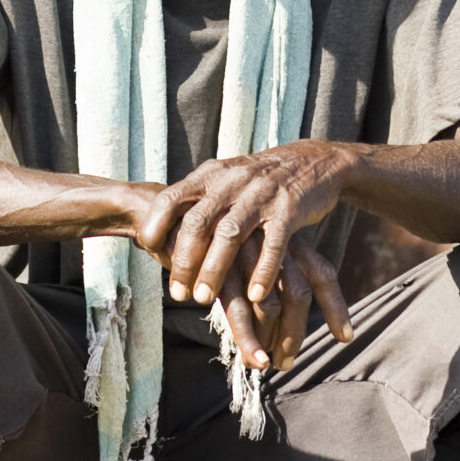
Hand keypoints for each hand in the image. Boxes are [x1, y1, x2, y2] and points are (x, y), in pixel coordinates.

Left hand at [140, 141, 356, 310]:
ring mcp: (261, 196)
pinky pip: (273, 244)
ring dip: (215, 270)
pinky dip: (262, 271)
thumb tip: (159, 228)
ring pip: (231, 235)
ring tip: (204, 299)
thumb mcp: (224, 179)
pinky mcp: (289, 210)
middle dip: (184, 261)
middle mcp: (232, 183)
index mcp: (211, 175)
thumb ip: (197, 200)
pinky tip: (254, 296)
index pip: (172, 198)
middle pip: (199, 223)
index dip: (156, 223)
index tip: (146, 248)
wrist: (313, 161)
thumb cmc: (259, 180)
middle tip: (177, 294)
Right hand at [209, 233, 352, 371]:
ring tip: (266, 364)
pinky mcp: (220, 271)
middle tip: (285, 363)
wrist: (173, 214)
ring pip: (271, 305)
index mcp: (288, 241)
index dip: (336, 308)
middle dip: (296, 334)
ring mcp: (246, 258)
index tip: (345, 338)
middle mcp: (272, 247)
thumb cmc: (216, 241)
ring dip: (273, 340)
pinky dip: (249, 340)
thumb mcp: (252, 250)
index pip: (323, 274)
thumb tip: (280, 322)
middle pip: (299, 294)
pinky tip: (253, 360)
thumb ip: (272, 279)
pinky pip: (239, 311)